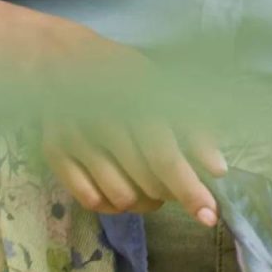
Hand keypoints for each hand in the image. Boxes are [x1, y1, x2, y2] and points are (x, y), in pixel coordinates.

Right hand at [34, 20, 227, 226]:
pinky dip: (113, 204)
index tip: (209, 214)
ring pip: (120, 197)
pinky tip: (122, 187)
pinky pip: (90, 200)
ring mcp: (74, 139)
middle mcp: (101, 120)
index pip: (163, 156)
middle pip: (144, 181)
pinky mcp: (54, 154)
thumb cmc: (119, 73)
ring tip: (150, 186)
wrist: (60, 57)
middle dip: (170, 193)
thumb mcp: (159, 86)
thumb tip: (217, 168)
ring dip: (144, 201)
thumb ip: (191, 124)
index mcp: (133, 99)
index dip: (189, 189)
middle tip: (176, 185)